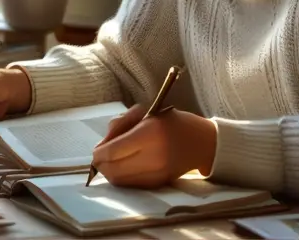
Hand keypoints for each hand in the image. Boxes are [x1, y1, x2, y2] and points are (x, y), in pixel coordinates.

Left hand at [91, 104, 216, 188]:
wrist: (201, 142)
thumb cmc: (172, 122)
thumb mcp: (147, 113)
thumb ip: (122, 125)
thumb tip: (101, 146)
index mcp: (149, 134)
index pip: (113, 152)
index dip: (99, 153)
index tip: (97, 149)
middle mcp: (153, 156)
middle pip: (113, 170)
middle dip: (102, 164)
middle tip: (102, 156)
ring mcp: (156, 174)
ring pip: (120, 180)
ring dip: (110, 172)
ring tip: (113, 160)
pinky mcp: (158, 184)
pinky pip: (131, 185)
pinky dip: (122, 177)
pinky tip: (125, 166)